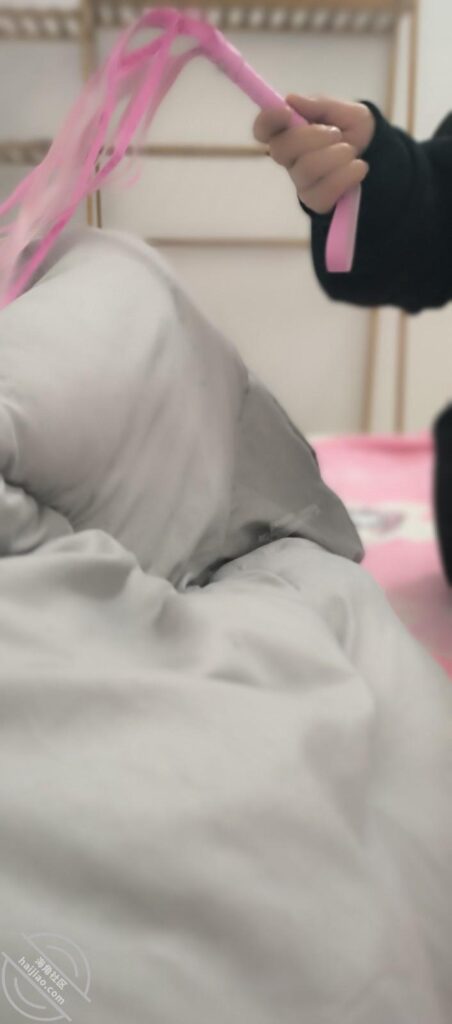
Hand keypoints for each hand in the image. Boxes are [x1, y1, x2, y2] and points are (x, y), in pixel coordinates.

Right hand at [253, 95, 375, 213]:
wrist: (376, 156)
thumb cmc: (352, 129)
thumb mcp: (344, 109)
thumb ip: (320, 105)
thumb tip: (291, 99)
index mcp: (290, 132)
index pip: (264, 128)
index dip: (268, 120)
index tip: (288, 112)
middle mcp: (290, 158)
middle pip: (280, 149)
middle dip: (313, 137)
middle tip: (336, 133)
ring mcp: (301, 181)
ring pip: (306, 170)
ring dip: (336, 156)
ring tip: (351, 152)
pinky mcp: (315, 201)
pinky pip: (324, 192)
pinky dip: (347, 176)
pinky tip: (357, 168)